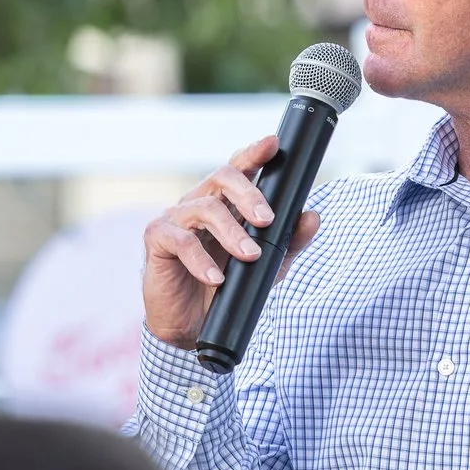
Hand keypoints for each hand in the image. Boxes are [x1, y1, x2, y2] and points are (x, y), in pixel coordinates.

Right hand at [142, 134, 321, 348]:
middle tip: (268, 220)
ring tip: (250, 256)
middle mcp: (199, 201)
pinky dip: (202, 260)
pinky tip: (217, 278)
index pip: (239, 168)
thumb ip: (289, 241)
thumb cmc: (227, 286)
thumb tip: (312, 217)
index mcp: (224, 202)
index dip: (254, 153)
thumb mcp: (267, 266)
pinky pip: (181, 240)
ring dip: (232, 232)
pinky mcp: (158, 239)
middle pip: (223, 176)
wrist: (191, 325)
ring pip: (205, 208)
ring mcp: (176, 218)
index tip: (273, 144)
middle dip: (249, 194)